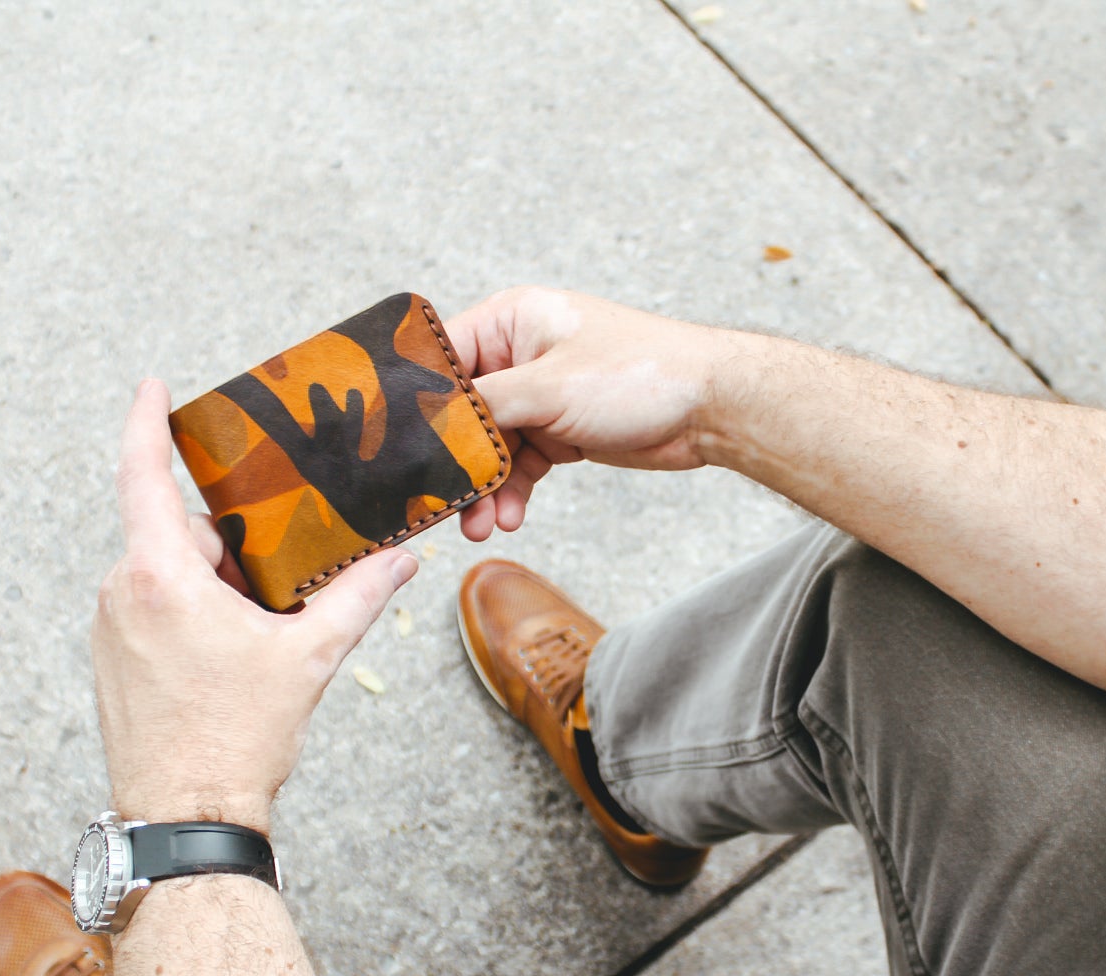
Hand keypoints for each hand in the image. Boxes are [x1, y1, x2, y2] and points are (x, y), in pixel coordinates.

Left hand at [92, 380, 416, 832]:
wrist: (187, 816)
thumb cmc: (237, 740)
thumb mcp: (309, 659)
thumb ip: (357, 597)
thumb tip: (402, 561)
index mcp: (161, 577)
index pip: (141, 475)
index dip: (144, 422)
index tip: (150, 385)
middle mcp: (123, 593)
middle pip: (182, 536)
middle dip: (234, 552)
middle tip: (280, 592)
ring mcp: (112, 629)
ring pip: (170, 576)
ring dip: (216, 590)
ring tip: (259, 639)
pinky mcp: (113, 661)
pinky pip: (155, 611)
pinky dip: (194, 617)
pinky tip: (230, 662)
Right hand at [443, 288, 735, 539]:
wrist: (710, 408)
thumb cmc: (640, 374)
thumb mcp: (550, 388)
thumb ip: (484, 406)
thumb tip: (429, 425)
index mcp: (511, 320)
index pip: (440, 359)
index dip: (415, 403)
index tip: (395, 446)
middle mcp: (519, 354)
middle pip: (461, 412)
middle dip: (453, 460)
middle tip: (439, 501)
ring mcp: (539, 395)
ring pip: (489, 447)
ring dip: (483, 487)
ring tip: (481, 525)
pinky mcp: (559, 430)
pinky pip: (520, 464)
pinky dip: (513, 492)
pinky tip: (511, 518)